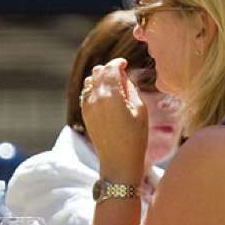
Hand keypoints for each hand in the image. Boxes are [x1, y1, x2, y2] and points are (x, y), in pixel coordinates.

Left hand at [79, 58, 148, 181]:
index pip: (110, 68)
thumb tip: (123, 75)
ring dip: (100, 78)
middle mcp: (95, 98)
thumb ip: (130, 88)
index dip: (118, 63)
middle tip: (121, 74)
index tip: (125, 63)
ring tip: (114, 85)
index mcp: (111, 95)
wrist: (119, 162)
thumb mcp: (140, 110)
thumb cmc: (136, 137)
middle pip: (97, 72)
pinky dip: (94, 89)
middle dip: (109, 69)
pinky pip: (86, 93)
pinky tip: (106, 96)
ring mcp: (87, 107)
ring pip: (90, 81)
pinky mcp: (85, 114)